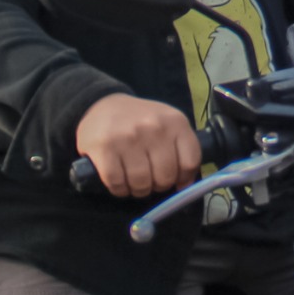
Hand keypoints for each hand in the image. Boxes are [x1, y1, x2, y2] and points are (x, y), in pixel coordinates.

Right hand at [73, 95, 203, 199]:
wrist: (103, 104)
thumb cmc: (140, 120)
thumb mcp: (168, 124)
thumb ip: (182, 150)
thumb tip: (184, 185)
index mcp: (175, 121)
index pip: (190, 162)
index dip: (183, 178)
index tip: (175, 180)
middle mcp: (154, 127)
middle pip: (165, 177)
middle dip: (158, 185)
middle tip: (150, 180)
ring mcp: (128, 137)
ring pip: (141, 184)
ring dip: (138, 189)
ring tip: (134, 181)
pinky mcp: (105, 148)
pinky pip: (117, 184)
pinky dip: (119, 189)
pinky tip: (119, 181)